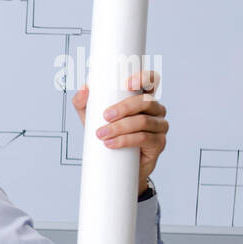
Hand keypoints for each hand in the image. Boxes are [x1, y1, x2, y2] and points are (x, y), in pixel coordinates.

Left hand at [73, 71, 166, 194]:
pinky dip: (125, 140)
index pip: (150, 81)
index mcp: (141, 98)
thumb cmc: (107, 135)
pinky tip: (112, 143)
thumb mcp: (92, 118)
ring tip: (102, 134)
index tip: (127, 84)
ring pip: (144, 121)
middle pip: (146, 102)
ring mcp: (159, 126)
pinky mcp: (158, 143)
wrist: (115, 165)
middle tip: (105, 116)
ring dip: (121, 127)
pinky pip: (144, 138)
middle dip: (124, 107)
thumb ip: (84, 103)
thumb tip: (83, 90)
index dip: (143, 78)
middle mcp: (154, 110)